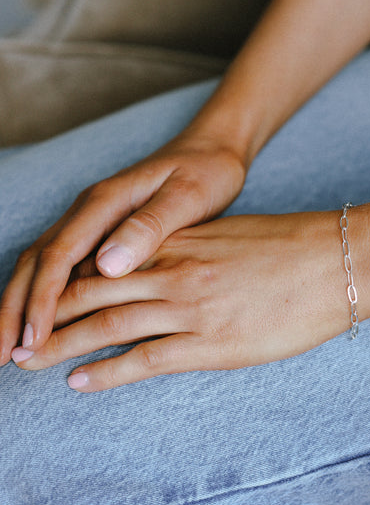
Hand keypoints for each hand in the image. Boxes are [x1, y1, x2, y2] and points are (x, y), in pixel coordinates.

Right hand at [0, 132, 245, 364]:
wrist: (213, 149)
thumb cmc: (205, 172)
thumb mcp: (186, 196)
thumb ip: (148, 227)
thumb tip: (106, 266)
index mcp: (105, 201)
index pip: (59, 256)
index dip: (41, 300)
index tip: (33, 339)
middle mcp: (89, 210)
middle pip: (37, 261)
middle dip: (14, 308)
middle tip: (1, 355)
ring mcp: (93, 220)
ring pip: (44, 265)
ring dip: (24, 304)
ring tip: (13, 348)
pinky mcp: (103, 231)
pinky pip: (65, 266)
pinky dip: (48, 296)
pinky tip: (48, 325)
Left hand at [10, 213, 363, 390]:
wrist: (337, 259)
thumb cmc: (291, 246)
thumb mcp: (230, 234)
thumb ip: (191, 247)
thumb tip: (163, 265)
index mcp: (178, 240)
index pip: (104, 259)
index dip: (63, 279)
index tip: (39, 295)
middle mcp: (173, 270)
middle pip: (90, 292)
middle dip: (46, 315)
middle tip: (13, 336)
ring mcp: (189, 306)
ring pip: (106, 326)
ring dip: (60, 345)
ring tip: (28, 361)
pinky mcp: (210, 342)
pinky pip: (144, 360)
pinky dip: (105, 373)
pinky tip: (79, 383)